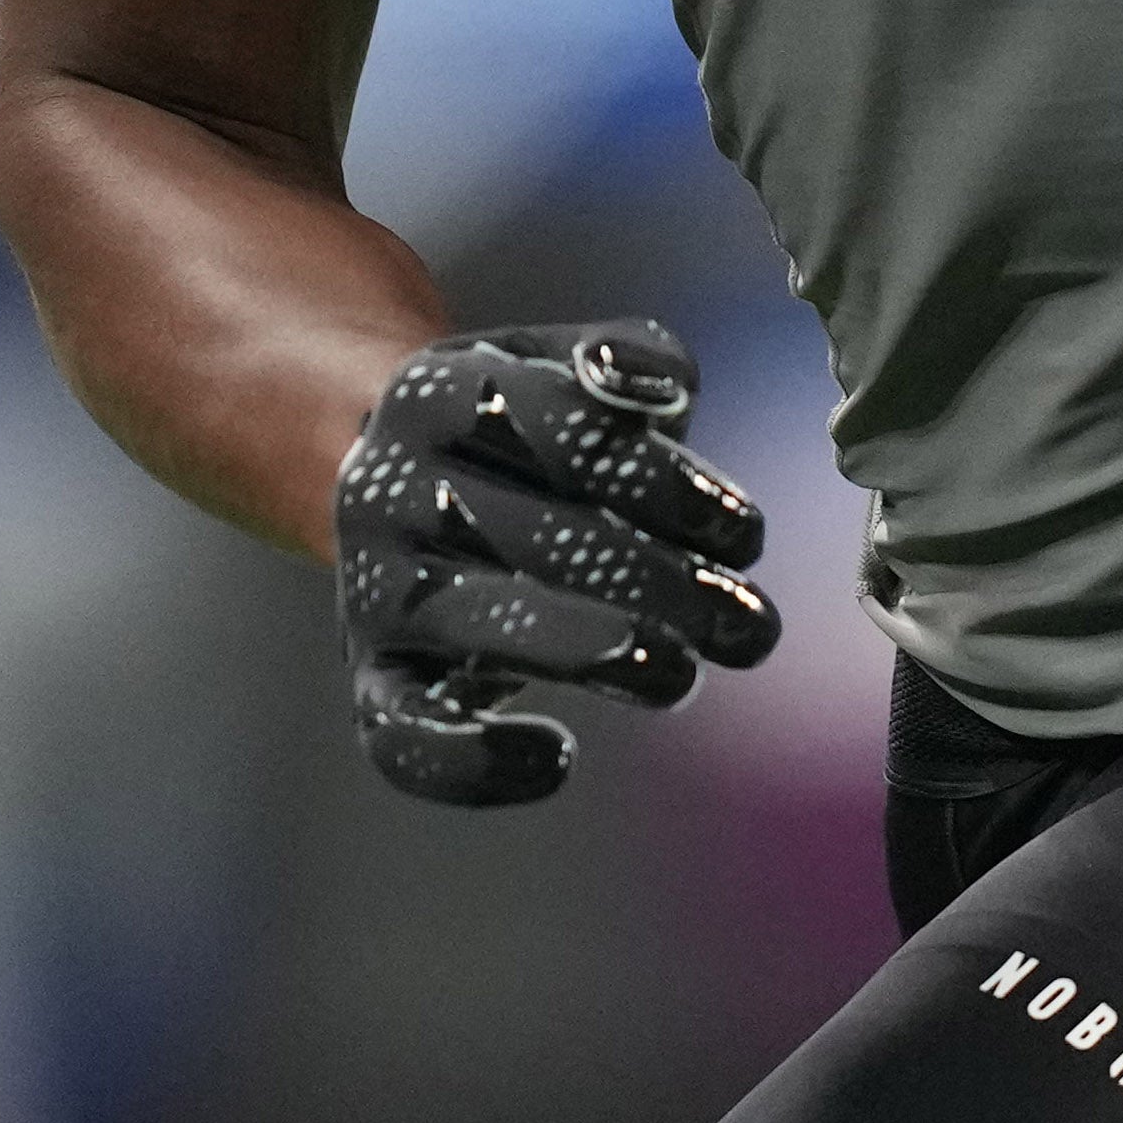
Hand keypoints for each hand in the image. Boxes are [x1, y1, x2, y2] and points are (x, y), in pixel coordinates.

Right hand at [334, 318, 777, 804]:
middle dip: (659, 582)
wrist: (391, 477)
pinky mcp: (371, 674)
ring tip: (681, 676)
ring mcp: (373, 584)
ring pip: (479, 623)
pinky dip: (470, 761)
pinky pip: (402, 733)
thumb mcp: (569, 366)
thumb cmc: (522, 429)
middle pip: (535, 533)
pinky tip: (555, 757)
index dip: (662, 483)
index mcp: (441, 389)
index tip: (747, 535)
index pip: (559, 427)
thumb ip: (631, 362)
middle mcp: (390, 483)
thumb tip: (658, 387)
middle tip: (750, 626)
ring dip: (588, 651)